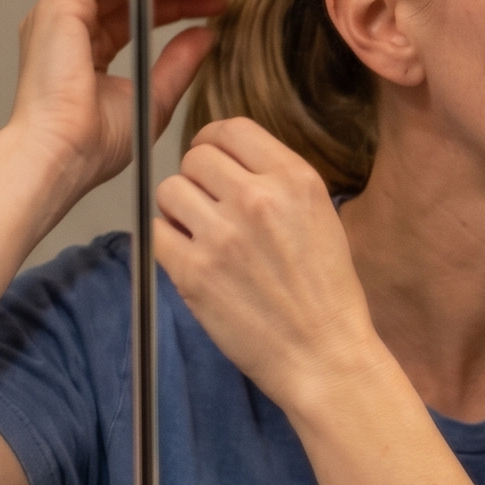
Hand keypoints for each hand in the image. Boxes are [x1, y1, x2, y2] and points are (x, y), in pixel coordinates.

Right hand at [8, 0, 226, 221]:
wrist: (64, 157)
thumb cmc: (92, 145)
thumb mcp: (154, 98)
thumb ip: (179, 64)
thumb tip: (206, 35)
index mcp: (86, 46)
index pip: (135, 8)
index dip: (179, 1)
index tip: (216, 3)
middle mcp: (71, 23)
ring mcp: (62, 11)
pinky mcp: (62, 6)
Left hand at [153, 117, 380, 414]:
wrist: (324, 356)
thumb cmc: (328, 295)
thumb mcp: (322, 218)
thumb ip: (278, 183)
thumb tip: (231, 162)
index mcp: (296, 181)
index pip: (232, 129)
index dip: (214, 141)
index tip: (212, 158)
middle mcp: (257, 199)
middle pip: (195, 157)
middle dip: (197, 178)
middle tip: (208, 206)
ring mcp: (222, 236)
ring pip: (169, 190)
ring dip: (179, 209)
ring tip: (200, 234)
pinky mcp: (193, 272)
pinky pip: (157, 232)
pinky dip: (169, 243)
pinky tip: (193, 259)